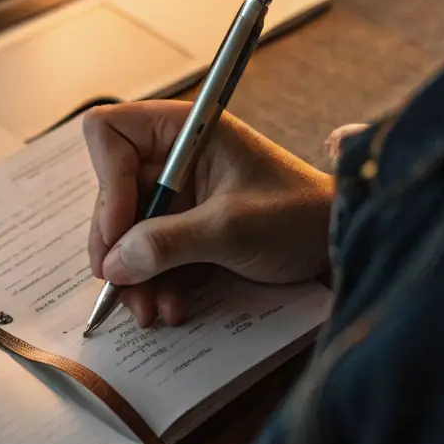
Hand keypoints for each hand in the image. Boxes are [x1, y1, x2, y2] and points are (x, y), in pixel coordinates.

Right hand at [84, 102, 334, 327]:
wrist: (337, 244)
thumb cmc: (298, 214)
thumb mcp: (231, 227)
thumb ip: (169, 242)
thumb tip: (114, 264)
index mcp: (184, 131)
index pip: (110, 135)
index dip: (107, 181)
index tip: (119, 230)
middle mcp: (173, 157)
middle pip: (111, 191)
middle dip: (115, 244)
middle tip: (119, 286)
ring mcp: (178, 194)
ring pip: (126, 230)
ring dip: (133, 274)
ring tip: (150, 312)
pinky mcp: (185, 228)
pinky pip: (150, 253)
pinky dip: (155, 282)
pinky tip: (172, 307)